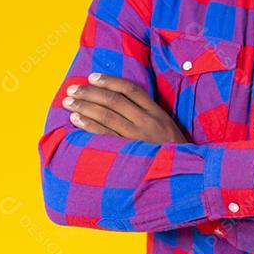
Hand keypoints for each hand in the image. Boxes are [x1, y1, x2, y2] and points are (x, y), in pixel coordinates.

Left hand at [61, 72, 188, 143]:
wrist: (185, 177)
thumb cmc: (171, 152)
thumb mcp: (166, 128)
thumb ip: (146, 115)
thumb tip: (117, 103)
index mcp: (157, 113)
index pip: (131, 89)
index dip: (109, 81)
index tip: (92, 77)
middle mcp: (147, 122)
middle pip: (114, 100)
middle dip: (90, 92)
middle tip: (72, 89)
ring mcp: (138, 137)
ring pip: (107, 116)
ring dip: (84, 107)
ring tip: (68, 102)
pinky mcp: (129, 153)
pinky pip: (105, 136)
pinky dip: (88, 126)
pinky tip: (76, 120)